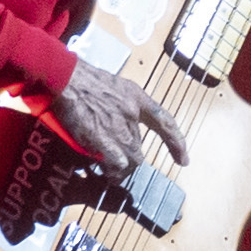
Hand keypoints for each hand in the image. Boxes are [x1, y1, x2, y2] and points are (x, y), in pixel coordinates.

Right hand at [48, 32, 188, 170]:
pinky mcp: (100, 137)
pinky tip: (107, 173)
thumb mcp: (117, 87)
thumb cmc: (87, 80)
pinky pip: (116, 162)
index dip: (176, 143)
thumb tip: (124, 123)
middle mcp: (132, 113)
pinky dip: (113, 170)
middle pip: (140, 148)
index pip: (165, 123)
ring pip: (131, 159)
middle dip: (131, 159)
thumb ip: (124, 105)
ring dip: (122, 169)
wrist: (67, 77)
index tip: (183, 160)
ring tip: (113, 173)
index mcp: (138, 98)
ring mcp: (117, 126)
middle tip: (120, 166)